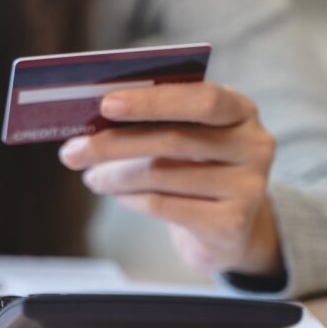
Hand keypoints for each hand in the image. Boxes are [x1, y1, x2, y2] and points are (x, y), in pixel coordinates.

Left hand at [58, 82, 280, 276]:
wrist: (227, 228)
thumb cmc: (194, 167)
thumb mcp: (186, 136)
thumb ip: (155, 121)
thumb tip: (92, 119)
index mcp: (240, 111)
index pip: (200, 99)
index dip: (151, 102)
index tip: (105, 104)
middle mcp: (253, 145)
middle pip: (173, 139)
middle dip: (114, 144)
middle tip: (72, 152)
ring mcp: (247, 187)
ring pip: (161, 174)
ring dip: (114, 175)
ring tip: (91, 176)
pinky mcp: (230, 224)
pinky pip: (162, 205)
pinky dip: (130, 199)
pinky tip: (117, 195)